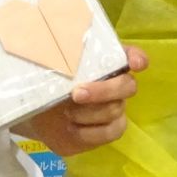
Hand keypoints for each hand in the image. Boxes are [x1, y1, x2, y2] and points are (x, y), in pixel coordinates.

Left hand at [20, 45, 146, 156]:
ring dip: (88, 112)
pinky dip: (89, 131)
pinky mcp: (108, 130)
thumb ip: (55, 55)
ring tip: (66, 111)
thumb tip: (47, 45)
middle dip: (103, 90)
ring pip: (115, 110)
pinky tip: (72, 127)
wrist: (39, 115)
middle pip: (127, 86)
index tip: (135, 63)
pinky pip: (110, 132)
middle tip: (77, 94)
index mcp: (103, 61)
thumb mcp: (48, 67)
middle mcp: (115, 83)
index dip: (137, 57)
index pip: (129, 54)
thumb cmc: (48, 84)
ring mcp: (114, 107)